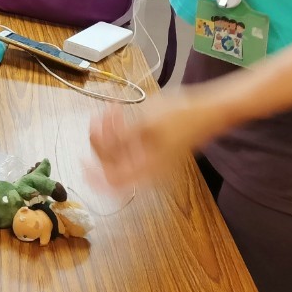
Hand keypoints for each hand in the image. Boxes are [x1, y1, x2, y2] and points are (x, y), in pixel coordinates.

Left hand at [87, 89, 217, 189]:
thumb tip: (100, 147)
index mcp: (148, 169)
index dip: (94, 174)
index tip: (81, 160)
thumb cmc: (181, 115)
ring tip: (112, 110)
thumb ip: (120, 138)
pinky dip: (123, 131)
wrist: (210, 110)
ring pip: (121, 153)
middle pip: (114, 164)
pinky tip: (120, 113)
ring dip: (111, 132)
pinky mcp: (158, 150)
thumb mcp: (145, 123)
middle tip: (100, 118)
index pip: (112, 181)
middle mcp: (150, 170)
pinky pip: (132, 146)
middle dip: (103, 140)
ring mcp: (155, 161)